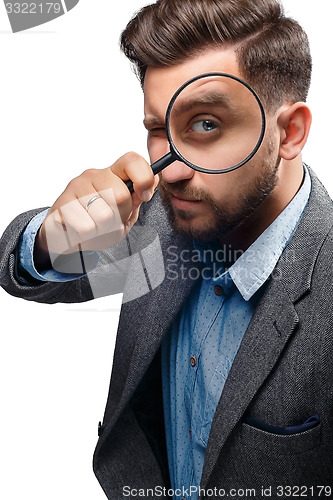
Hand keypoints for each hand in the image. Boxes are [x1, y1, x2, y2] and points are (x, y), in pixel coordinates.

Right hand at [35, 152, 157, 267]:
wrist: (67, 238)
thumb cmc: (98, 224)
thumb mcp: (124, 214)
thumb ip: (137, 199)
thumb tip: (154, 178)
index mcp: (113, 174)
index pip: (131, 161)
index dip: (143, 177)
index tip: (144, 195)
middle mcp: (94, 176)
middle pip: (120, 195)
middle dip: (119, 215)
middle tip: (110, 221)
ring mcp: (76, 187)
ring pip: (103, 214)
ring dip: (102, 228)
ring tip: (94, 226)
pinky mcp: (62, 204)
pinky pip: (85, 226)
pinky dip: (87, 235)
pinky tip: (81, 230)